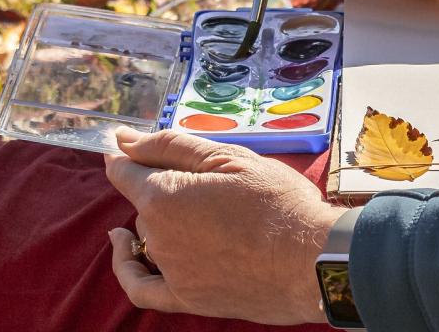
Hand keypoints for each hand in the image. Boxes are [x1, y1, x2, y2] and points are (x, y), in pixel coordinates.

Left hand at [104, 128, 343, 323]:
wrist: (315, 259)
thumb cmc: (279, 202)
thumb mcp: (230, 157)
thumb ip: (171, 146)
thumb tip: (123, 139)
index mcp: (164, 196)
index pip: (125, 170)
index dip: (125, 155)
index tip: (126, 147)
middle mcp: (158, 236)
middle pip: (143, 203)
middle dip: (163, 186)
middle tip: (208, 178)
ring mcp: (171, 271)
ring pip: (149, 236)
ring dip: (163, 219)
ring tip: (201, 208)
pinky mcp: (188, 298)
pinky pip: (142, 287)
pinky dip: (129, 267)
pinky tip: (129, 250)